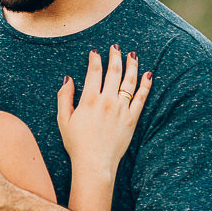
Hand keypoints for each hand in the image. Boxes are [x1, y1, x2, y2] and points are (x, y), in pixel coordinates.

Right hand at [57, 44, 151, 179]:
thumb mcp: (63, 119)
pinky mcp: (132, 119)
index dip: (95, 59)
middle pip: (114, 72)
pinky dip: (146, 85)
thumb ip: (64, 97)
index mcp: (89, 99)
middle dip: (114, 56)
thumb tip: (68, 79)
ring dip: (131, 65)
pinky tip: (148, 75)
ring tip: (132, 55)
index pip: (94, 72)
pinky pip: (141, 98)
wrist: (95, 163)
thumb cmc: (76, 143)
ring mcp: (122, 109)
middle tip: (115, 47)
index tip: (95, 52)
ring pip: (129, 81)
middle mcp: (107, 101)